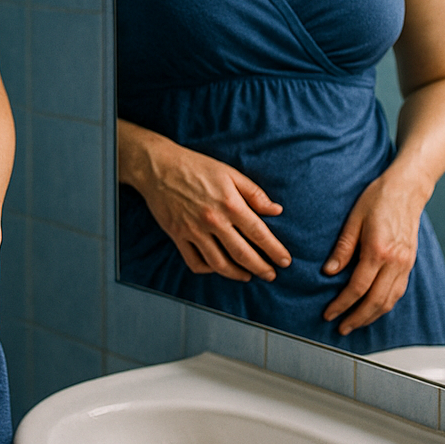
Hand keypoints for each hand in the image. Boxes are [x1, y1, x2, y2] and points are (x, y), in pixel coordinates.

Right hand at [119, 120, 289, 281]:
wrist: (159, 167)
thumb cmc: (196, 166)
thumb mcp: (230, 173)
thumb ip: (254, 193)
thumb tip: (276, 210)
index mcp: (230, 204)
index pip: (259, 233)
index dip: (274, 250)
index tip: (285, 261)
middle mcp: (213, 221)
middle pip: (242, 253)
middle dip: (261, 268)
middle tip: (271, 276)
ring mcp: (194, 231)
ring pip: (219, 263)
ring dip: (237, 274)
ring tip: (247, 276)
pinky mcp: (178, 236)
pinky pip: (194, 262)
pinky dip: (208, 270)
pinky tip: (217, 268)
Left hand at [321, 175, 424, 334]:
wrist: (407, 189)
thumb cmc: (377, 199)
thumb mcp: (354, 219)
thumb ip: (342, 248)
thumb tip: (329, 272)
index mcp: (378, 250)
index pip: (358, 288)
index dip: (342, 304)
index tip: (329, 313)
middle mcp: (395, 261)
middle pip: (376, 301)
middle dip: (357, 318)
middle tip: (340, 327)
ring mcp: (406, 264)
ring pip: (390, 300)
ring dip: (372, 316)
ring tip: (355, 323)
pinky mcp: (410, 263)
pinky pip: (398, 291)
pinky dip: (385, 305)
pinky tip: (374, 309)